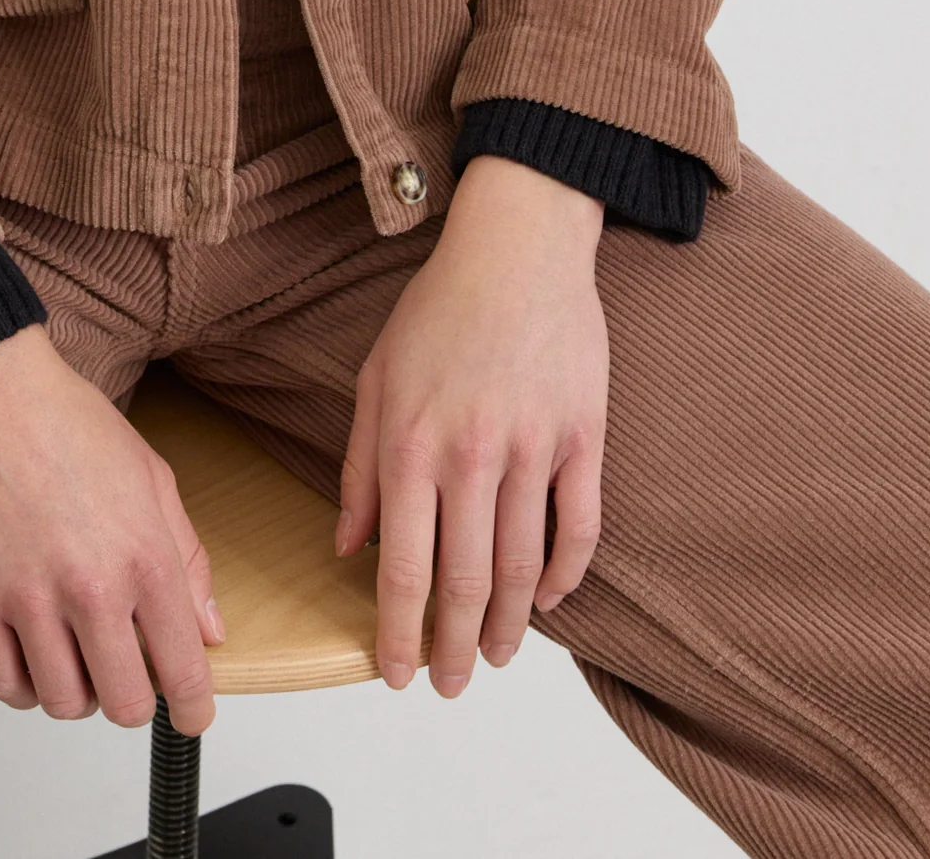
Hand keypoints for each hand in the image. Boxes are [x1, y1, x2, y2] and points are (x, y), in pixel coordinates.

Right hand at [0, 324, 223, 733]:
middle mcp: (91, 586)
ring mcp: (29, 598)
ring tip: (74, 654)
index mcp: (145, 556)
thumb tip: (209, 629)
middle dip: (133, 699)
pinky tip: (29, 654)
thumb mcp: (151, 476)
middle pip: (124, 704)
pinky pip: (3, 686)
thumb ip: (187, 559)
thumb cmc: (67, 420)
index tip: (193, 714)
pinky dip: (21, 686)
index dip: (194, 707)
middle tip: (125, 672)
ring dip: (75, 692)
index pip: (183, 670)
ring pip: (63, 703)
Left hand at [337, 154, 607, 695]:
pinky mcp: (583, 437)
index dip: (399, 633)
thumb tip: (346, 546)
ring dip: (513, 628)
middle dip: (456, 648)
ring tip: (500, 656)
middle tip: (452, 685)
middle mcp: (472, 455)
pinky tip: (554, 602)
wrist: (517, 245)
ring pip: (526, 568)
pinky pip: (581, 527)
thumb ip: (359, 468)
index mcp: (412, 444)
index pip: (403, 569)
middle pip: (467, 584)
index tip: (396, 672)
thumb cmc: (441, 306)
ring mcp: (533, 447)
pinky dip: (569, 576)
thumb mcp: (376, 378)